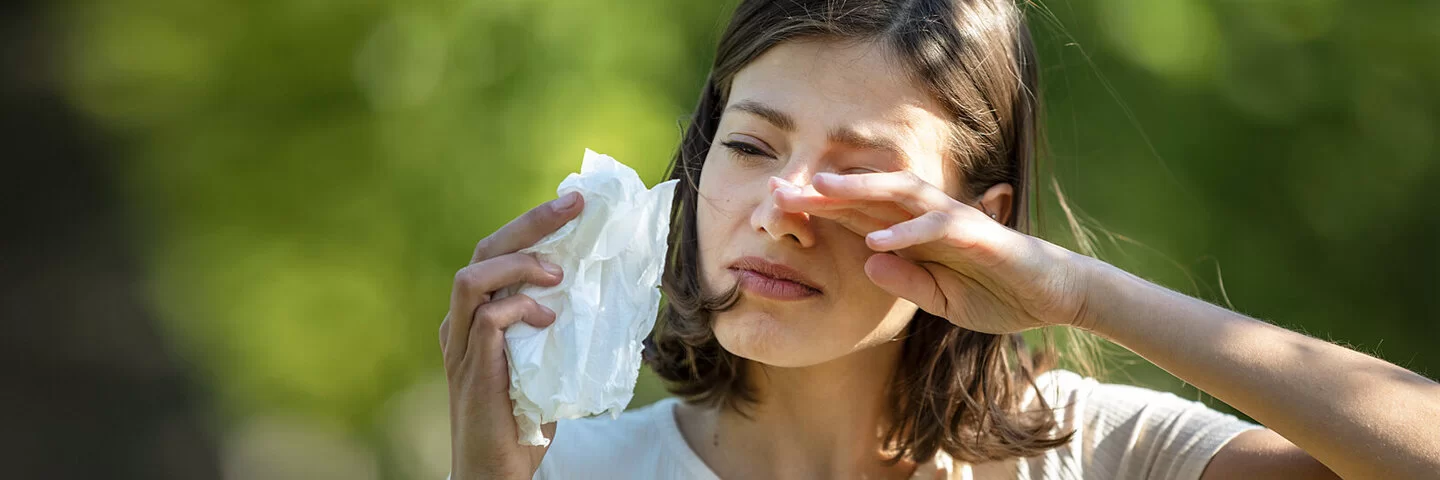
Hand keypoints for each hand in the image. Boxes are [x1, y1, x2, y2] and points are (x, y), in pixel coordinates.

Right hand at [440, 191, 582, 478]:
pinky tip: (549, 319)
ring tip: (558, 274)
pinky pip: (488, 319)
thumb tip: (611, 292)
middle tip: (573, 206)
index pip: (496, 253)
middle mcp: (460, 323)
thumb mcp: (549, 360)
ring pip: (472, 277)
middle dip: (529, 223)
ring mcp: (461, 346)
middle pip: (482, 251)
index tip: (573, 202)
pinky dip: (520, 309)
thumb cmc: (525, 420)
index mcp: (477, 316)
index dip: (532, 224)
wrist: (497, 472)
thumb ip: (561, 326)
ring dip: (520, 266)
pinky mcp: (472, 370)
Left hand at [773, 172, 1094, 333]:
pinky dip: (907, 231)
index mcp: (915, 234)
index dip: (819, 209)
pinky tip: (878, 238)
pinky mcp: (978, 235)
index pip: (860, 214)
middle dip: (823, 192)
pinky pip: (938, 227)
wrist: (1055, 298)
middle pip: (869, 196)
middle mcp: (929, 218)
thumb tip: (869, 262)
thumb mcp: (941, 300)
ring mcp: (953, 222)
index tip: (776, 206)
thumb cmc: (999, 295)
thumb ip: (906, 280)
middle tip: (777, 189)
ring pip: (900, 194)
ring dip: (859, 190)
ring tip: (820, 190)